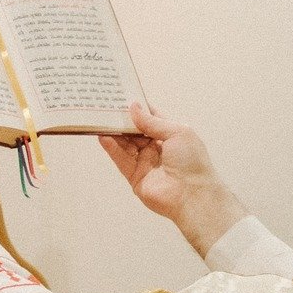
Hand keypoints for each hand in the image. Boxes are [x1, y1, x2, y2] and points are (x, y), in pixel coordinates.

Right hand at [99, 102, 244, 257]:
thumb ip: (152, 122)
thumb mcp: (176, 132)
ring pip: (125, 144)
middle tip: (106, 106)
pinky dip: (112, 148)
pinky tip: (104, 137)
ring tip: (100, 119)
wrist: (193, 195)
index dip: (138, 108)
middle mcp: (157, 149)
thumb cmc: (192, 161)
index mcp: (170, 136)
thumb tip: (134, 108)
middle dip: (122, 120)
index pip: (151, 118)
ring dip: (114, 133)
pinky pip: (121, 160)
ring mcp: (145, 163)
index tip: (123, 97)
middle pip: (135, 131)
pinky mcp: (135, 177)